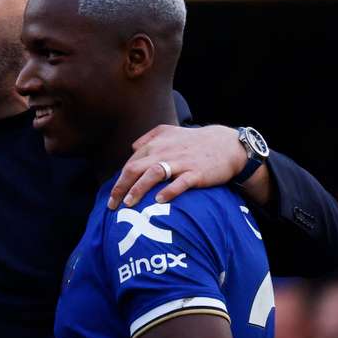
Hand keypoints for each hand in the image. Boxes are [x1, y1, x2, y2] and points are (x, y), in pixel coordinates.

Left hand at [108, 125, 247, 208]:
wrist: (226, 145)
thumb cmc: (194, 141)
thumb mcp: (169, 131)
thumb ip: (149, 137)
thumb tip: (132, 148)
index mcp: (156, 144)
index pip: (130, 163)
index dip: (119, 180)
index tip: (112, 196)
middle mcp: (164, 152)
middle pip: (135, 168)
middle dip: (120, 187)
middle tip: (112, 205)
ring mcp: (180, 162)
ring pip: (153, 174)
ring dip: (138, 189)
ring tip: (128, 204)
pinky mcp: (196, 173)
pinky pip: (180, 182)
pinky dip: (169, 191)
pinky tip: (159, 200)